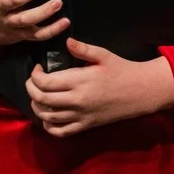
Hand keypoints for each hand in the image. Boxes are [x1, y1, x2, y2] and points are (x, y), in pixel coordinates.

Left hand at [22, 39, 173, 135]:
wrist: (142, 92)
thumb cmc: (123, 71)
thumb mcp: (104, 55)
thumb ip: (83, 49)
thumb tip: (67, 41)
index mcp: (79, 81)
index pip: (45, 83)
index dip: (35, 75)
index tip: (38, 69)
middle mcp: (77, 101)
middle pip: (41, 99)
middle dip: (31, 89)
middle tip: (33, 81)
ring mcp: (81, 116)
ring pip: (47, 116)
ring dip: (36, 106)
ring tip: (38, 95)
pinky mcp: (86, 126)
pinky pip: (61, 131)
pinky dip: (49, 126)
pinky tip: (47, 117)